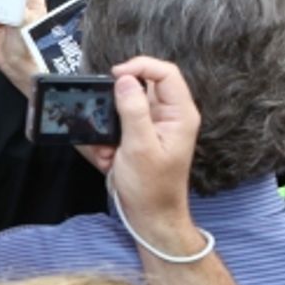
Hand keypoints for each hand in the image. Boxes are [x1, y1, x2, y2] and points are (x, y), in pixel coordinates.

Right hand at [92, 56, 202, 251]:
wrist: (150, 216)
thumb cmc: (151, 187)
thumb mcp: (139, 147)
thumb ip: (133, 110)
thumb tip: (124, 79)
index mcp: (179, 114)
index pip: (165, 72)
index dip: (139, 67)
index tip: (114, 76)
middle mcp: (169, 115)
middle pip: (142, 86)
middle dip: (117, 102)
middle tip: (104, 118)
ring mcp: (154, 125)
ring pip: (124, 105)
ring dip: (109, 122)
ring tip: (107, 147)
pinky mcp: (139, 136)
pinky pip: (117, 124)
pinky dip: (107, 137)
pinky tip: (107, 156)